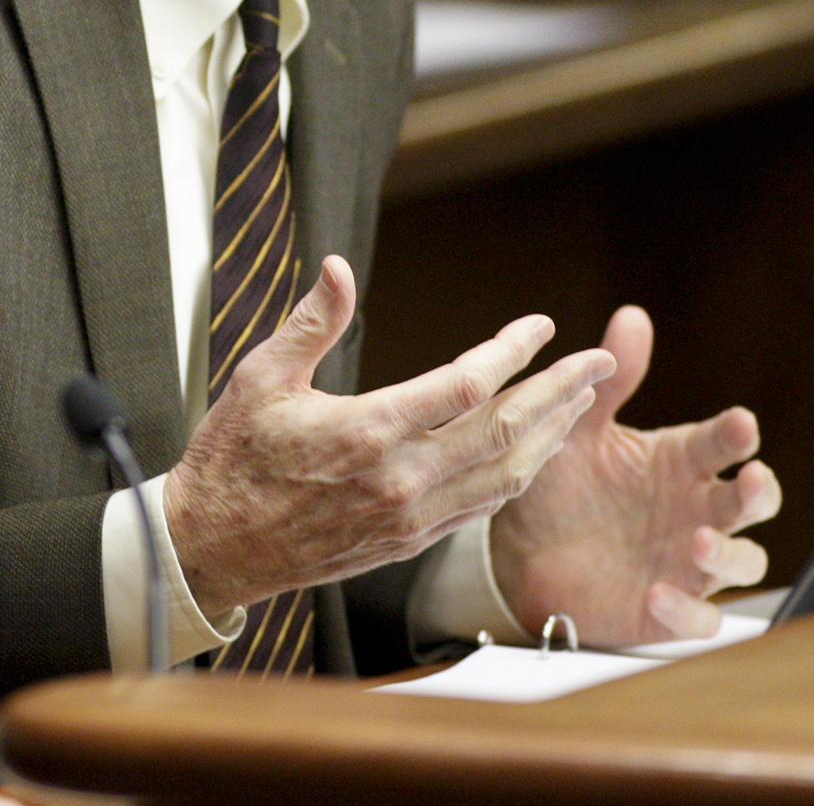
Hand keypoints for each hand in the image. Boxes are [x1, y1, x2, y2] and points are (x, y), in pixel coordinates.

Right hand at [166, 257, 615, 613]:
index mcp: (367, 432)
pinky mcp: (408, 541)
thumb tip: (339, 267)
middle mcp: (400, 479)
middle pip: (504, 431)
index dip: (511, 351)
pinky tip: (533, 453)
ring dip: (551, 436)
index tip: (539, 325)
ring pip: (504, 475)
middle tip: (598, 361)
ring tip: (582, 401)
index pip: (465, 386)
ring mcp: (410, 517)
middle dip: (560, 392)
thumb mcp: (261, 377)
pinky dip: (517, 475)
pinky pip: (482, 507)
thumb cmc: (231, 456)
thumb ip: (312, 322)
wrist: (214, 546)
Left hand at [491, 305, 781, 645]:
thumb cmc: (561, 484)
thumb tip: (632, 316)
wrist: (518, 552)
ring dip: (729, 554)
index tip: (738, 423)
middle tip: (750, 479)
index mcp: (677, 462)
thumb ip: (608, 383)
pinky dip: (687, 610)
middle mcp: (693, 510)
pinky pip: (698, 617)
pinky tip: (660, 593)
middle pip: (750, 503)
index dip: (734, 434)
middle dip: (757, 493)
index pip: (719, 444)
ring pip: (742, 561)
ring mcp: (687, 561)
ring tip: (699, 542)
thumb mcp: (576, 429)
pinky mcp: (668, 609)